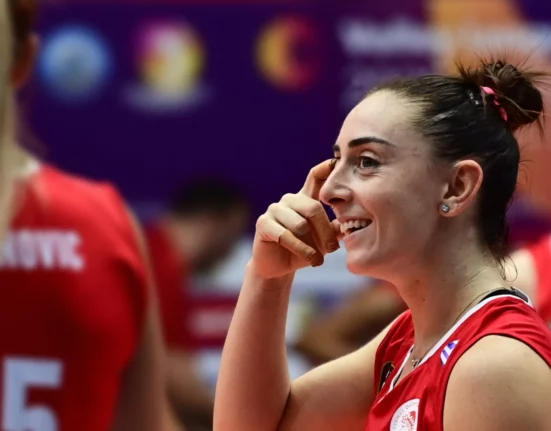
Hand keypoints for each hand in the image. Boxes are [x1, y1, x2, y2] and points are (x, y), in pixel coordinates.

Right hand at [251, 160, 340, 278]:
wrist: (279, 268)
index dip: (326, 168)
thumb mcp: (324, 240)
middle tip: (333, 250)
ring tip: (318, 260)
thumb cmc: (304, 250)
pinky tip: (309, 260)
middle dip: (325, 232)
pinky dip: (300, 250)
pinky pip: (285, 235)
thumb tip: (353, 221)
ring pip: (300, 224)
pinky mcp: (263, 223)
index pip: (316, 177)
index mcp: (305, 199)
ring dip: (312, 246)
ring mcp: (274, 210)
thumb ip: (336, 229)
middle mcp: (290, 200)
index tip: (337, 161)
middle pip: (313, 208)